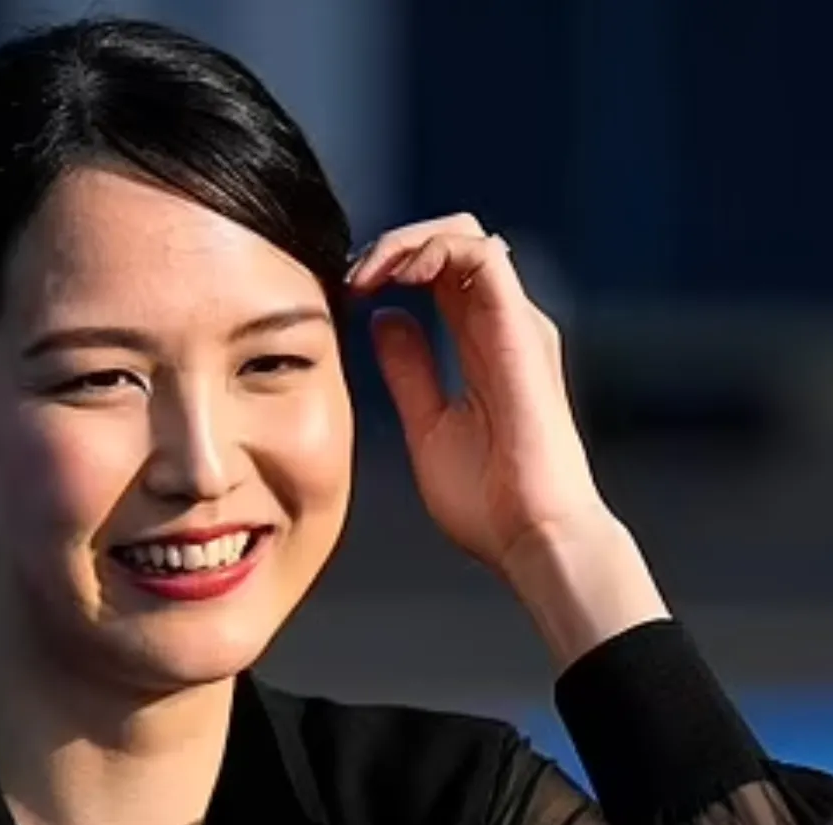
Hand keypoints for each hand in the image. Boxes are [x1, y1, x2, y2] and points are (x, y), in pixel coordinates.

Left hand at [346, 212, 612, 581]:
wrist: (532, 536)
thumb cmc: (489, 503)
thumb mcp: (427, 425)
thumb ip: (409, 371)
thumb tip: (383, 321)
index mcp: (482, 346)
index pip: (439, 274)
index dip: (389, 268)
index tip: (344, 296)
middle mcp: (503, 324)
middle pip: (450, 244)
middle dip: (391, 247)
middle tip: (348, 280)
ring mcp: (516, 322)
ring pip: (463, 237)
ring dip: (404, 243)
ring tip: (363, 275)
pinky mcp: (520, 328)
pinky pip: (479, 256)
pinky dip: (430, 250)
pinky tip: (392, 278)